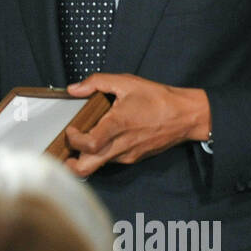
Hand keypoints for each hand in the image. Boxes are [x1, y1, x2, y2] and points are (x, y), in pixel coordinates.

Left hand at [62, 73, 209, 177]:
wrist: (186, 116)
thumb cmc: (158, 98)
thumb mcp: (126, 82)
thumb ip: (96, 82)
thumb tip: (74, 89)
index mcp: (117, 126)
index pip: (88, 145)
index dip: (73, 140)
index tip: (71, 129)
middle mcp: (121, 146)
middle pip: (87, 169)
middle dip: (70, 166)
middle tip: (64, 153)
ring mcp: (127, 155)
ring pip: (98, 165)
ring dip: (86, 157)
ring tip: (83, 141)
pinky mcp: (133, 158)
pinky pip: (111, 161)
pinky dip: (101, 154)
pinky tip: (103, 138)